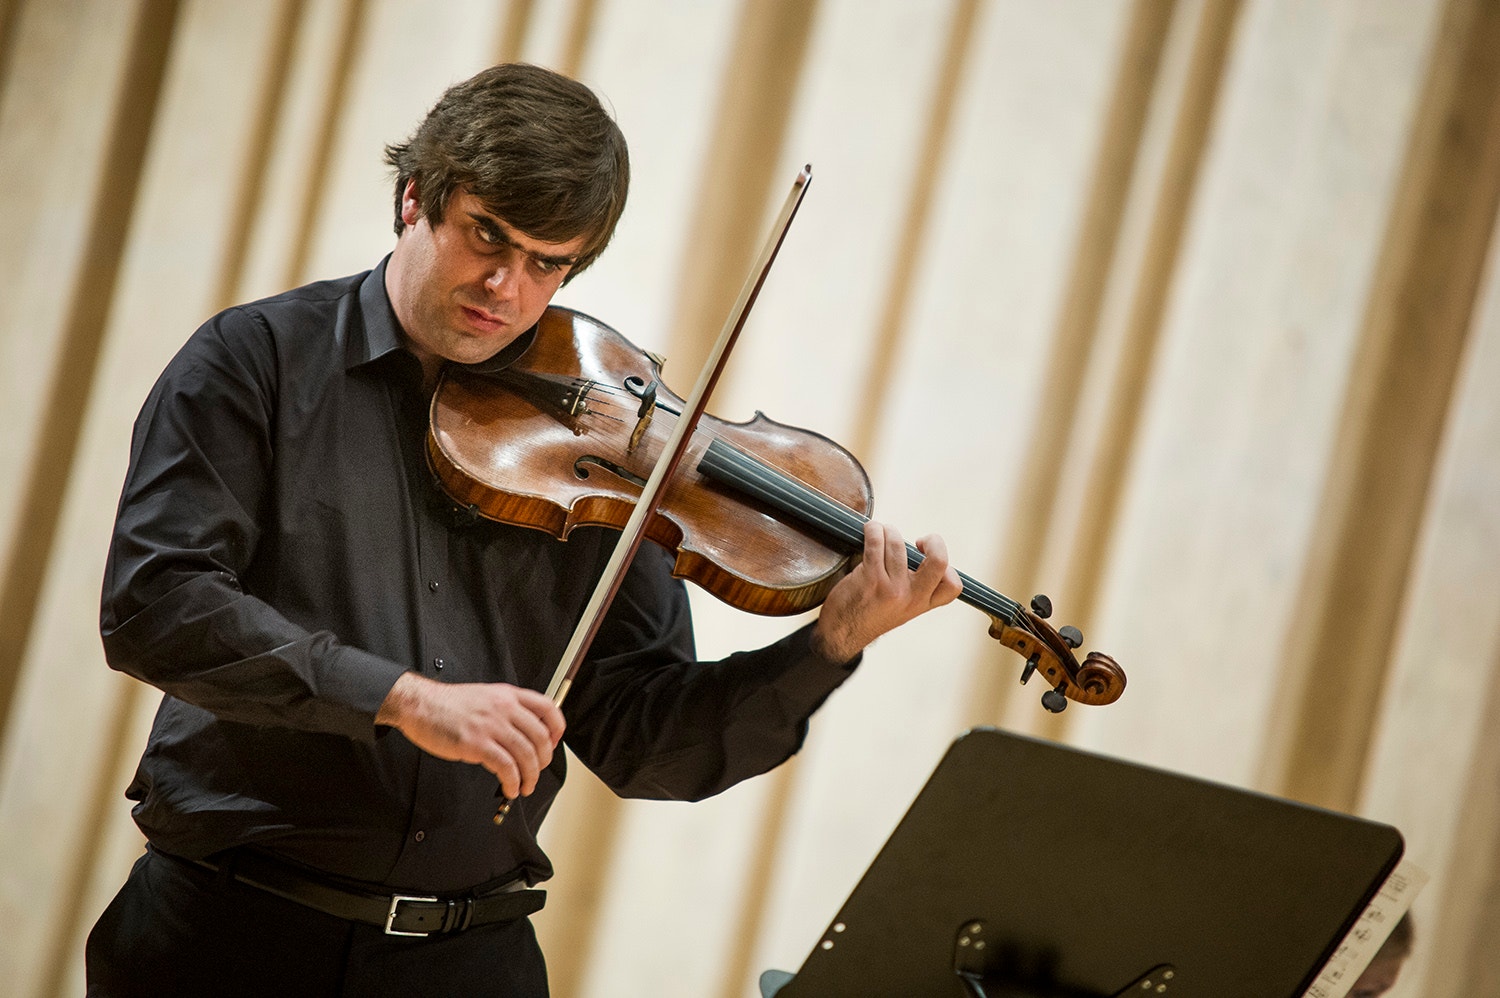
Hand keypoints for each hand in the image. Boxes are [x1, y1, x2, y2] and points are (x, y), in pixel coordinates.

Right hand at [375, 673, 565, 797]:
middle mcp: (504, 708)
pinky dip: (513, 781)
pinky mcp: (476, 743)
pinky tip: (509, 787)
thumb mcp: (485, 696)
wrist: (419, 704)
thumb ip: (507, 709)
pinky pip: (506, 767)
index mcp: (508, 695)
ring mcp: (491, 725)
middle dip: (544, 760)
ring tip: (525, 786)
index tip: (553, 744)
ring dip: (531, 776)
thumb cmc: (448, 704)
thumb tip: (525, 732)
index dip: (557, 729)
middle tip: (537, 771)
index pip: (548, 708)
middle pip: (541, 737)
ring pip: (526, 755)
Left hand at [810, 521, 961, 662]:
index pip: (953, 586)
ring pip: (898, 544)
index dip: (948, 567)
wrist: (841, 633)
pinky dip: (872, 530)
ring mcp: (891, 588)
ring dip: (889, 531)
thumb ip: (916, 587)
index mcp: (922, 604)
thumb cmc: (870, 613)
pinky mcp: (870, 579)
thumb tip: (921, 552)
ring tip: (881, 533)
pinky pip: (875, 543)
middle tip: (919, 541)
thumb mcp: (902, 608)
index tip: (929, 561)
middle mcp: (911, 597)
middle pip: (938, 561)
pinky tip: (869, 531)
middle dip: (934, 541)